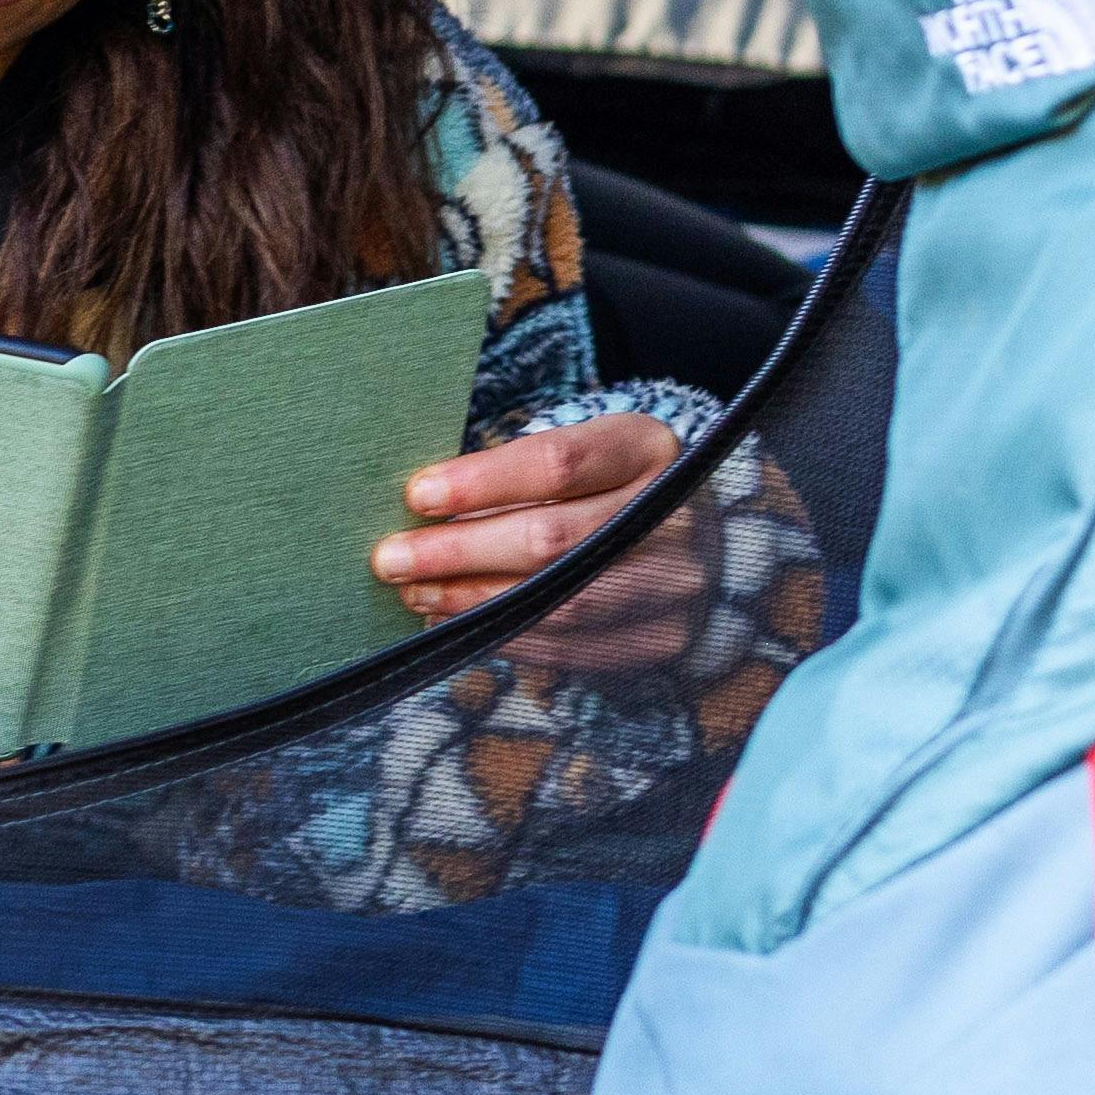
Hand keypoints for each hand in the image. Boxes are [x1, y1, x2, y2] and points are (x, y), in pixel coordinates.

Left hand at [370, 412, 683, 620]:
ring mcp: (676, 582)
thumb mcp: (583, 456)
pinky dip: (505, 636)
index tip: (417, 497)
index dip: (481, 482)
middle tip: (391, 558)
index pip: (556, 463)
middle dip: (458, 551)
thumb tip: (418, 506)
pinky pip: (571, 646)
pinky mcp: (664, 637)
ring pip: (556, 599)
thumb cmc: (611, 489)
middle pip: (550, 538)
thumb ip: (516, 474)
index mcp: (647, 448)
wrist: (703, 544)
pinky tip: (457, 625)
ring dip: (472, 601)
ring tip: (415, 594)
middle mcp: (671, 515)